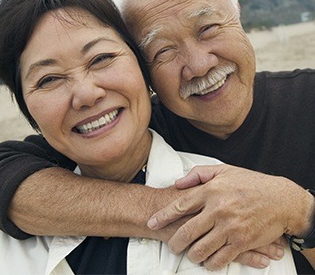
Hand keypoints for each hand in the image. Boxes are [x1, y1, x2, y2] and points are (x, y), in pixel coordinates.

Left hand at [147, 164, 309, 269]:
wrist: (281, 199)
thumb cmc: (250, 183)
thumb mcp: (223, 170)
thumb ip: (198, 174)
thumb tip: (177, 182)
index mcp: (211, 190)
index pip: (180, 206)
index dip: (163, 216)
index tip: (151, 223)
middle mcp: (218, 209)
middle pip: (187, 231)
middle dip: (175, 242)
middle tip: (172, 246)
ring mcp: (230, 227)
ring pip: (201, 249)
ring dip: (191, 255)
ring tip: (189, 254)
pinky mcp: (242, 242)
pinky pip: (220, 259)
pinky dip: (210, 263)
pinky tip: (208, 261)